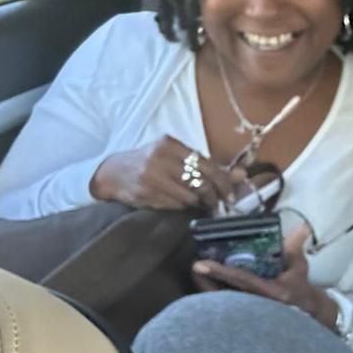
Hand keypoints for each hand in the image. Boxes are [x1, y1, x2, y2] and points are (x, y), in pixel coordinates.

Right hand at [89, 136, 229, 210]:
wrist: (111, 173)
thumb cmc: (150, 163)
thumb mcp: (176, 157)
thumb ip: (207, 166)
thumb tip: (241, 174)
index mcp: (171, 145)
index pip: (207, 165)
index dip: (223, 182)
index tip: (231, 194)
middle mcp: (161, 158)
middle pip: (200, 181)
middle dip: (214, 196)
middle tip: (219, 205)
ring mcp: (152, 176)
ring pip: (189, 196)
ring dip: (198, 204)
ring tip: (198, 205)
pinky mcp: (145, 193)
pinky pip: (174, 205)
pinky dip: (182, 208)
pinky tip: (180, 205)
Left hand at [193, 224, 337, 327]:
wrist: (307, 316)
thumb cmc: (301, 290)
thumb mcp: (300, 268)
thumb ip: (295, 248)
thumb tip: (302, 227)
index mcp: (274, 293)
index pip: (243, 280)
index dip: (220, 271)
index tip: (200, 264)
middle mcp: (260, 307)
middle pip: (225, 295)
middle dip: (207, 282)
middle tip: (196, 267)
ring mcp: (251, 316)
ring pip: (222, 304)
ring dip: (208, 288)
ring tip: (199, 273)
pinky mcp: (246, 320)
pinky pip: (225, 309)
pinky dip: (214, 297)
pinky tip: (207, 285)